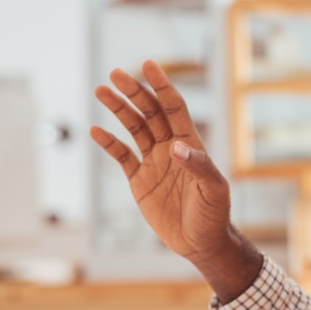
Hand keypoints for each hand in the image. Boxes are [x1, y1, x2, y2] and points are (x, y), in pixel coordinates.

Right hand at [90, 60, 261, 300]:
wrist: (201, 244)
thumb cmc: (215, 216)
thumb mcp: (213, 191)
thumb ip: (198, 167)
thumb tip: (176, 146)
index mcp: (191, 144)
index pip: (174, 108)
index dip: (162, 86)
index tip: (149, 65)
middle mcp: (171, 148)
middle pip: (150, 112)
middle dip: (134, 92)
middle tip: (115, 73)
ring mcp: (154, 162)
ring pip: (134, 128)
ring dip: (118, 110)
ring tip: (101, 90)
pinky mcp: (140, 180)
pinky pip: (122, 156)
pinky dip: (109, 143)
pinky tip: (95, 130)